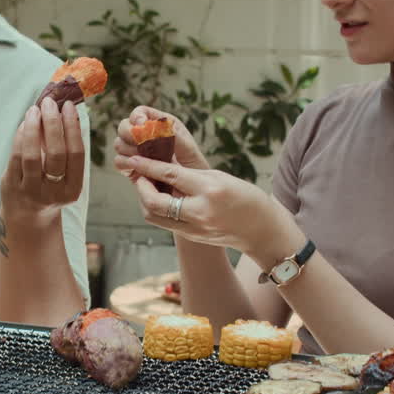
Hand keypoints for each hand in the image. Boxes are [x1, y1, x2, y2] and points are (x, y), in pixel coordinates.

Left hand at [0, 97, 84, 222]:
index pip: (76, 153)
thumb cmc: (50, 187)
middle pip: (56, 153)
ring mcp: (30, 191)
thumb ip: (65, 148)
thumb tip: (63, 110)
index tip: (68, 106)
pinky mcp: (12, 187)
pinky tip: (24, 124)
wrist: (29, 217)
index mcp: (72, 189)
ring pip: (32, 155)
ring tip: (34, 109)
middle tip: (50, 103)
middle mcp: (53, 192)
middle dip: (53, 124)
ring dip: (33, 128)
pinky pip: (15, 157)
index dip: (72, 127)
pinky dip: (20, 137)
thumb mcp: (64, 176)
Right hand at [113, 106, 209, 177]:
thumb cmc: (193, 168)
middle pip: (124, 126)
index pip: (139, 113)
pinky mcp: (132, 167)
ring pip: (119, 144)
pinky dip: (125, 164)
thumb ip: (173, 135)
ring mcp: (137, 151)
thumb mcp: (188, 149)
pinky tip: (138, 169)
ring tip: (144, 159)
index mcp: (160, 124)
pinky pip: (119, 161)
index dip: (137, 117)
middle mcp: (145, 136)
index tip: (141, 126)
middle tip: (141, 146)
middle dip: (129, 135)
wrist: (190, 191)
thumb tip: (156, 127)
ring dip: (128, 151)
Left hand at [123, 155, 299, 258]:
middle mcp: (200, 211)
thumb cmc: (243, 196)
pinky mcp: (191, 236)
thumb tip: (161, 166)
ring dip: (145, 199)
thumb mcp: (219, 177)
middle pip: (155, 202)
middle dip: (141, 187)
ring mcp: (194, 228)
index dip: (148, 166)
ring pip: (154, 215)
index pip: (171, 175)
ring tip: (148, 186)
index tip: (133, 157)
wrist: (260, 229)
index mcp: (210, 190)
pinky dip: (156, 209)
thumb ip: (190, 174)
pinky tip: (159, 198)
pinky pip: (163, 222)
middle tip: (139, 175)